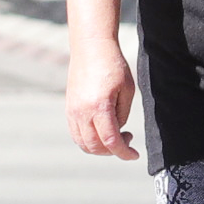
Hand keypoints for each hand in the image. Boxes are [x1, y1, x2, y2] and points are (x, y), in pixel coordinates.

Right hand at [66, 35, 139, 159]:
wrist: (91, 47)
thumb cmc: (113, 65)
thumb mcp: (127, 90)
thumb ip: (122, 115)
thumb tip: (117, 132)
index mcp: (99, 107)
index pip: (111, 141)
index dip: (124, 153)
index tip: (135, 155)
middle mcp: (82, 112)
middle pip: (95, 147)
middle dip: (113, 150)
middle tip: (128, 138)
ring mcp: (72, 111)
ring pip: (83, 143)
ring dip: (100, 147)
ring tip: (115, 134)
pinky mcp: (69, 108)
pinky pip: (76, 134)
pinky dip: (89, 140)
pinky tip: (101, 130)